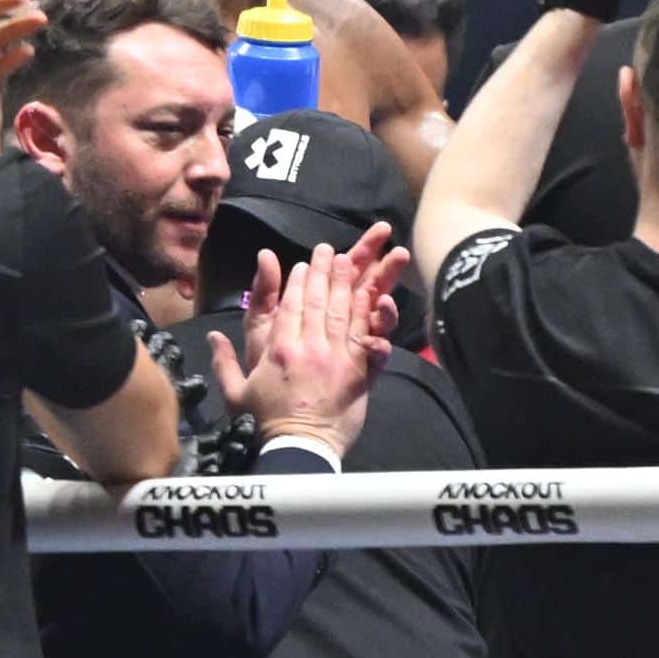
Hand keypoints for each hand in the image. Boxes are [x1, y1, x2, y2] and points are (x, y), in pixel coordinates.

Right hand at [210, 242, 400, 459]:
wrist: (299, 452)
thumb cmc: (263, 425)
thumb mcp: (235, 394)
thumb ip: (223, 361)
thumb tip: (212, 335)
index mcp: (278, 349)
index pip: (290, 306)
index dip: (297, 282)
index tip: (302, 264)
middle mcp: (308, 347)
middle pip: (318, 301)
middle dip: (322, 272)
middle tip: (326, 250)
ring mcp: (335, 357)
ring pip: (342, 311)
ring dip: (344, 283)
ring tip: (346, 260)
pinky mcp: (357, 371)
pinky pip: (362, 335)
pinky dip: (365, 312)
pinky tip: (368, 295)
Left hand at [241, 222, 407, 373]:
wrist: (283, 427)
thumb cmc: (267, 371)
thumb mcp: (259, 326)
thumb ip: (264, 292)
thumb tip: (264, 253)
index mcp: (317, 309)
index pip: (340, 273)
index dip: (360, 251)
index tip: (381, 230)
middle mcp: (338, 325)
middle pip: (364, 287)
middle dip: (380, 262)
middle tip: (395, 239)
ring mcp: (353, 347)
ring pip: (374, 313)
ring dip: (387, 290)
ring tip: (400, 263)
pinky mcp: (362, 372)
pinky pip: (377, 351)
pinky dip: (380, 338)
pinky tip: (380, 326)